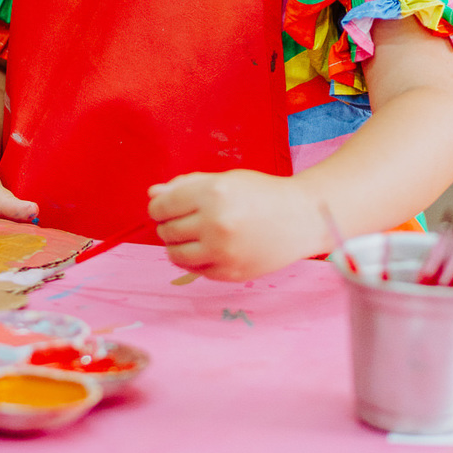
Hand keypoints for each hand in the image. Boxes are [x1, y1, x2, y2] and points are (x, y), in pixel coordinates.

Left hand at [147, 169, 323, 280]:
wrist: (301, 217)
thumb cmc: (260, 193)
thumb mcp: (224, 180)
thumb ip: (185, 185)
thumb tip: (151, 195)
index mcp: (212, 193)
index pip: (162, 206)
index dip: (158, 207)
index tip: (165, 208)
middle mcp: (216, 223)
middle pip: (166, 230)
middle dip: (168, 225)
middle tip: (184, 220)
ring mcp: (223, 251)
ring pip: (175, 254)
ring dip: (176, 245)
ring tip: (191, 236)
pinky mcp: (230, 272)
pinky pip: (195, 270)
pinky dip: (195, 259)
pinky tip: (209, 248)